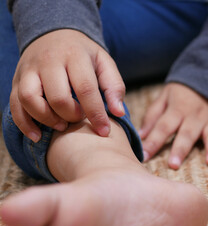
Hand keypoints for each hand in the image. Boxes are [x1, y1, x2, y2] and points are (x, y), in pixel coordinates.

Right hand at [10, 29, 125, 141]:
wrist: (54, 33)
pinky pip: (14, 104)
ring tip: (62, 125)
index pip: (85, 88)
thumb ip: (114, 86)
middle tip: (80, 119)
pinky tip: (38, 135)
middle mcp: (49, 61)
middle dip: (72, 115)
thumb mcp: (104, 62)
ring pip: (29, 99)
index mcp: (75, 56)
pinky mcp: (17, 80)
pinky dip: (24, 123)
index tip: (104, 131)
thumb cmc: (84, 55)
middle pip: (57, 96)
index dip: (96, 113)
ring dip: (47, 119)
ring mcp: (29, 70)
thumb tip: (119, 112)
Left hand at [140, 83, 207, 169]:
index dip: (153, 142)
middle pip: (187, 134)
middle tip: (174, 165)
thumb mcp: (164, 97)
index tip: (143, 157)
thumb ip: (153, 116)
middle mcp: (195, 116)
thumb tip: (140, 135)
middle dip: (180, 149)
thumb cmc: (183, 91)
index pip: (163, 127)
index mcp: (177, 110)